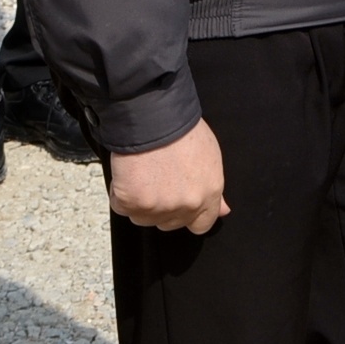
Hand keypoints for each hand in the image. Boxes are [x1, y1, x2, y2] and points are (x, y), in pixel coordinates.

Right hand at [108, 118, 228, 233]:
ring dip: (140, 202)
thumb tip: (223, 210)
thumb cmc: (182, 131)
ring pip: (143, 218)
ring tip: (144, 173)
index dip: (190, 217)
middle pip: (169, 223)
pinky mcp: (132, 204)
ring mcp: (158, 207)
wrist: (154, 119)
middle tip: (159, 181)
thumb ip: (213, 188)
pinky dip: (121, 194)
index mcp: (208, 194)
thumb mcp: (210, 157)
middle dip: (163, 207)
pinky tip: (129, 173)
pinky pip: (121, 207)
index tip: (181, 206)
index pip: (202, 224)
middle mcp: (186, 205)